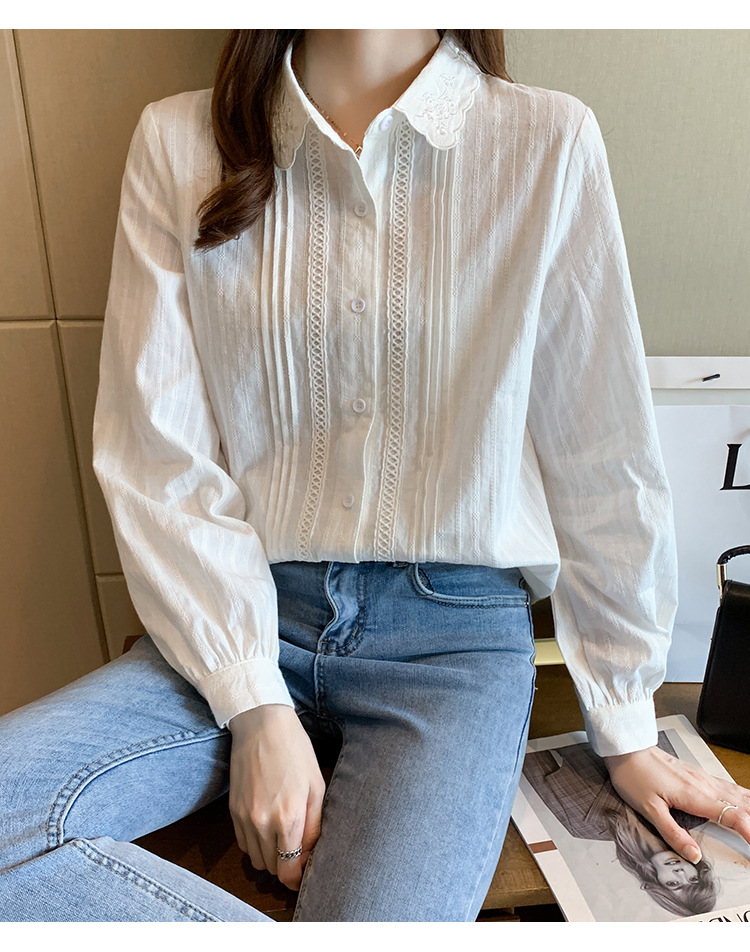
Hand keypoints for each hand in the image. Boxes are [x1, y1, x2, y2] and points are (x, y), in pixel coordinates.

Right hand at [228, 704, 325, 890]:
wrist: (262, 725)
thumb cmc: (295, 751)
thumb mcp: (316, 786)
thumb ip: (314, 825)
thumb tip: (311, 853)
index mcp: (289, 817)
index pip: (289, 870)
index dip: (297, 878)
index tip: (304, 874)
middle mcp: (263, 823)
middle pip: (272, 868)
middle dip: (286, 865)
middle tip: (298, 850)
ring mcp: (244, 818)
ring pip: (256, 859)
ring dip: (270, 856)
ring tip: (282, 837)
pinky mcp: (233, 810)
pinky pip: (243, 843)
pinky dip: (255, 843)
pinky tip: (267, 826)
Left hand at [605, 745, 749, 863]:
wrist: (627, 749)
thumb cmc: (634, 775)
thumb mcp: (648, 809)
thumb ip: (673, 833)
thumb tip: (693, 855)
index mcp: (694, 795)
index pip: (733, 816)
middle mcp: (703, 784)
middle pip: (741, 804)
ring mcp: (702, 777)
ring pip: (738, 793)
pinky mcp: (697, 773)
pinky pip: (728, 785)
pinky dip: (743, 795)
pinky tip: (745, 799)